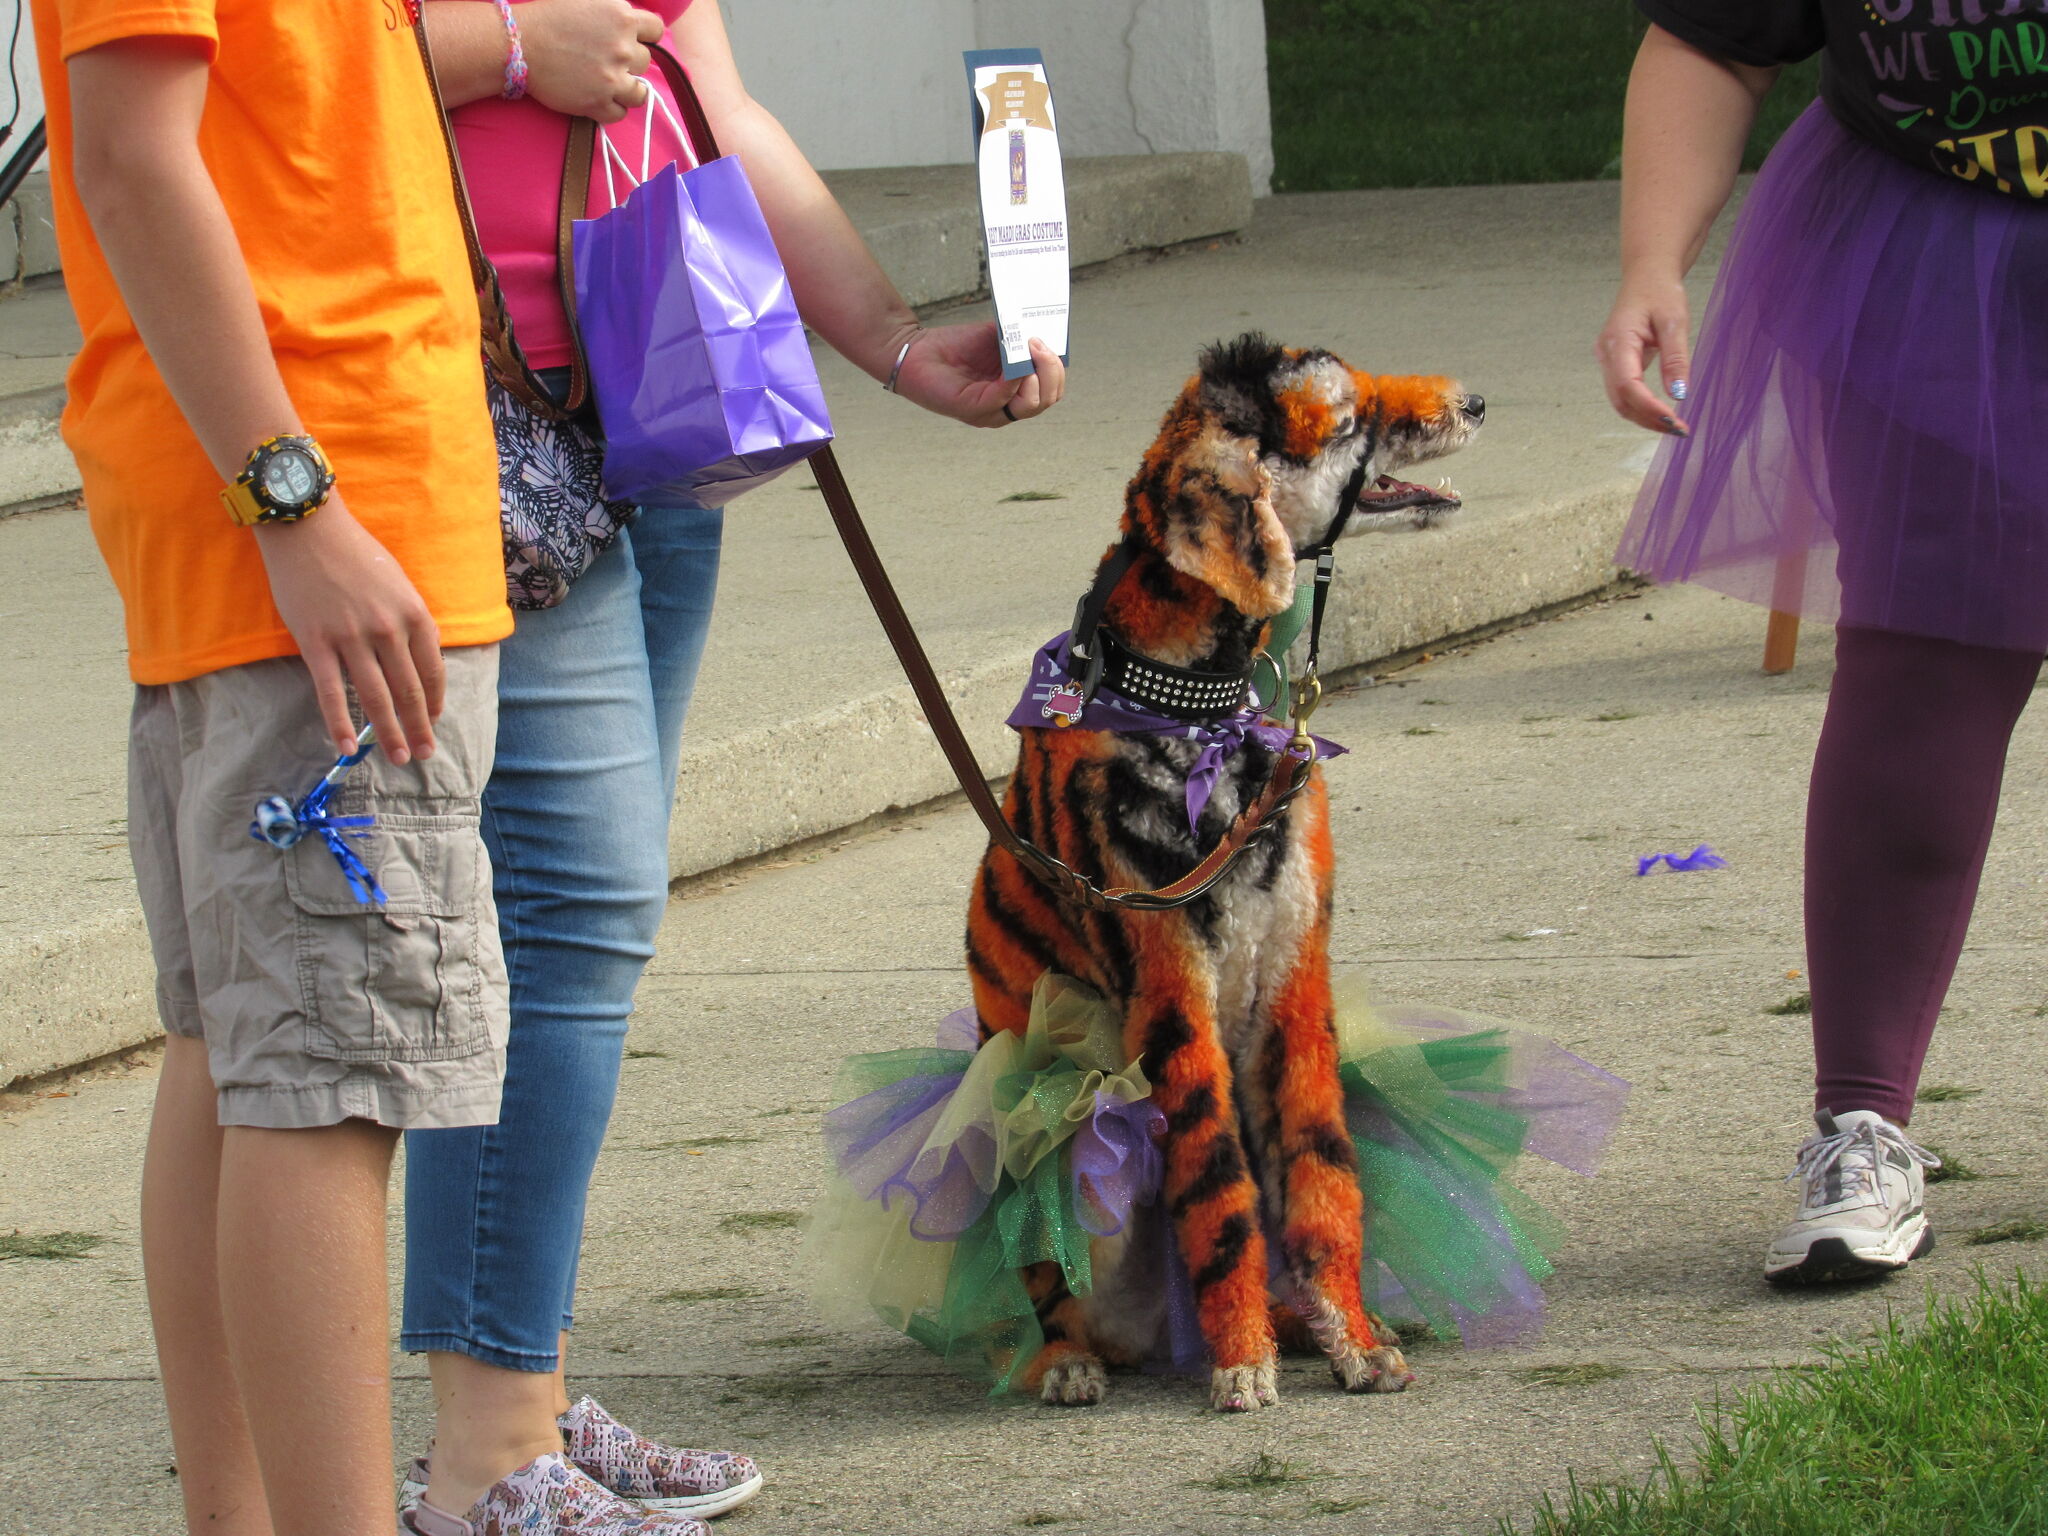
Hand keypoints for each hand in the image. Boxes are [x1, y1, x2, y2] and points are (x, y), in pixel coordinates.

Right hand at [253, 495, 444, 765]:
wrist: (308, 527)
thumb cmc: (355, 553)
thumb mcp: (397, 584)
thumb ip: (408, 621)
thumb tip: (414, 660)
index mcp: (414, 614)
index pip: (432, 671)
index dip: (435, 702)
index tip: (434, 721)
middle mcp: (388, 630)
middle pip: (409, 692)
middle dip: (419, 728)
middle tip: (423, 755)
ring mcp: (351, 638)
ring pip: (376, 698)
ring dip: (389, 734)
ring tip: (398, 759)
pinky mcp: (316, 643)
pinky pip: (331, 692)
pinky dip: (340, 724)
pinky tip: (348, 748)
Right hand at [519, 0, 664, 123]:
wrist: (518, 43)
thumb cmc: (546, 16)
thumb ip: (612, 8)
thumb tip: (628, 17)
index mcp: (621, 16)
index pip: (655, 30)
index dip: (646, 36)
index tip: (636, 41)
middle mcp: (623, 47)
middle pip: (645, 62)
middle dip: (630, 62)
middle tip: (609, 60)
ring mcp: (612, 78)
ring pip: (639, 93)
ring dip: (627, 89)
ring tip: (610, 84)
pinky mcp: (598, 102)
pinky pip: (619, 114)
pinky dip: (611, 109)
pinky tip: (600, 99)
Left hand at [891, 324, 1065, 428]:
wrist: (917, 350)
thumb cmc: (956, 346)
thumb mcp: (997, 338)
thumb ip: (1019, 338)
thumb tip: (1043, 329)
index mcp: (1016, 391)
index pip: (1052, 391)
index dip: (1057, 368)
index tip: (1049, 341)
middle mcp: (1006, 406)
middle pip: (1047, 399)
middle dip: (1052, 371)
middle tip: (1040, 344)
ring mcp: (990, 412)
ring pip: (1031, 405)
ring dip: (1037, 375)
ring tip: (1029, 348)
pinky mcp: (972, 410)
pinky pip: (1002, 400)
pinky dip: (1012, 381)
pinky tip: (1013, 363)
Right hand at [1595, 275, 1691, 436]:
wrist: (1646, 276)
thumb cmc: (1660, 292)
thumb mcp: (1675, 322)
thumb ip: (1676, 359)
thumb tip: (1679, 394)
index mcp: (1618, 341)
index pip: (1628, 385)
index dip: (1649, 407)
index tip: (1674, 420)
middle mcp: (1606, 355)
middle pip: (1621, 400)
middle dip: (1648, 419)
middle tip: (1679, 430)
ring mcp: (1607, 361)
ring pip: (1620, 402)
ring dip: (1645, 417)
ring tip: (1673, 425)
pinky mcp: (1614, 364)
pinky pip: (1623, 394)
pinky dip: (1641, 407)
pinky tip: (1661, 412)